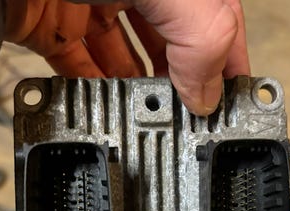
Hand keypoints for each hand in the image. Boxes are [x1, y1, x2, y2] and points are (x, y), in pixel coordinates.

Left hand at [5, 0, 249, 115]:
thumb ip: (203, 42)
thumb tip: (206, 97)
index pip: (215, 24)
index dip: (227, 63)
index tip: (231, 101)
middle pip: (169, 47)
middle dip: (179, 84)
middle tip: (188, 119)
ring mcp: (95, 6)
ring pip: (125, 61)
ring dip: (136, 92)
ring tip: (150, 121)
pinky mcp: (57, 28)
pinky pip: (82, 67)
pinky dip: (94, 90)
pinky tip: (108, 112)